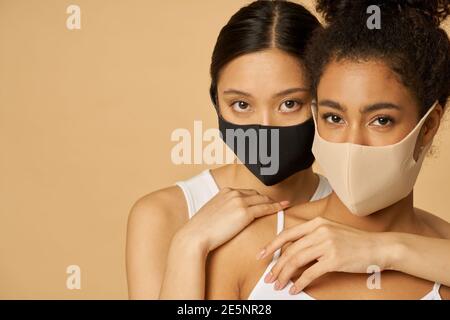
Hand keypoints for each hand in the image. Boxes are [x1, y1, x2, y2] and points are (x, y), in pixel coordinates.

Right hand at [178, 187, 289, 252]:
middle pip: (256, 194)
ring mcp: (239, 201)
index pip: (246, 192)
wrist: (195, 236)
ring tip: (283, 204)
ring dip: (273, 202)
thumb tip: (226, 216)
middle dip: (266, 199)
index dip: (256, 197)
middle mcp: (233, 193)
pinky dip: (276, 207)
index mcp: (224, 192)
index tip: (263, 200)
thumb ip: (221, 209)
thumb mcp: (211, 213)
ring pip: (262, 200)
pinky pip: (265, 209)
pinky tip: (282, 207)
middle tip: (277, 203)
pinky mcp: (244, 213)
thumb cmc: (201, 229)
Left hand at [256, 217, 386, 294]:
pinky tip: (294, 288)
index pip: (287, 234)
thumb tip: (293, 251)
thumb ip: (312, 237)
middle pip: (289, 250)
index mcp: (316, 222)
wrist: (380, 247)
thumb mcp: (331, 231)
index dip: (271, 246)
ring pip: (296, 261)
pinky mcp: (334, 259)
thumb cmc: (355, 241)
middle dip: (276, 266)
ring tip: (278, 284)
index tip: (262, 255)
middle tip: (269, 277)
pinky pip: (310, 273)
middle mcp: (319, 230)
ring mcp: (327, 244)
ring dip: (284, 275)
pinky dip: (299, 282)